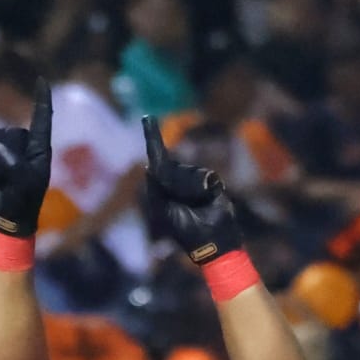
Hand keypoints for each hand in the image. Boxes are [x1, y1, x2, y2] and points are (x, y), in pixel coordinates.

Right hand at [0, 78, 52, 236]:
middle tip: (11, 179)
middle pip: (9, 133)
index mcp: (40, 149)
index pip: (41, 119)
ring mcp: (6, 149)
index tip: (42, 81)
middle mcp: (24, 145)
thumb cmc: (23, 201)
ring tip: (2, 181)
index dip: (41, 100)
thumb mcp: (23, 183)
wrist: (9, 216)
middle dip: (6, 153)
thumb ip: (12, 163)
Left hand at [142, 116, 242, 263]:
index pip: (157, 159)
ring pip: (187, 172)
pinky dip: (202, 188)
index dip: (152, 139)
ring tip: (196, 205)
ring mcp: (196, 182)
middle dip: (173, 183)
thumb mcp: (162, 209)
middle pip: (170, 166)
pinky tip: (207, 199)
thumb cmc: (184, 231)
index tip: (147, 118)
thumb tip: (151, 165)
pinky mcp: (211, 183)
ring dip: (188, 189)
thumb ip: (156, 186)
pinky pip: (203, 177)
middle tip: (181, 203)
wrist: (211, 241)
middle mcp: (179, 181)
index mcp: (164, 188)